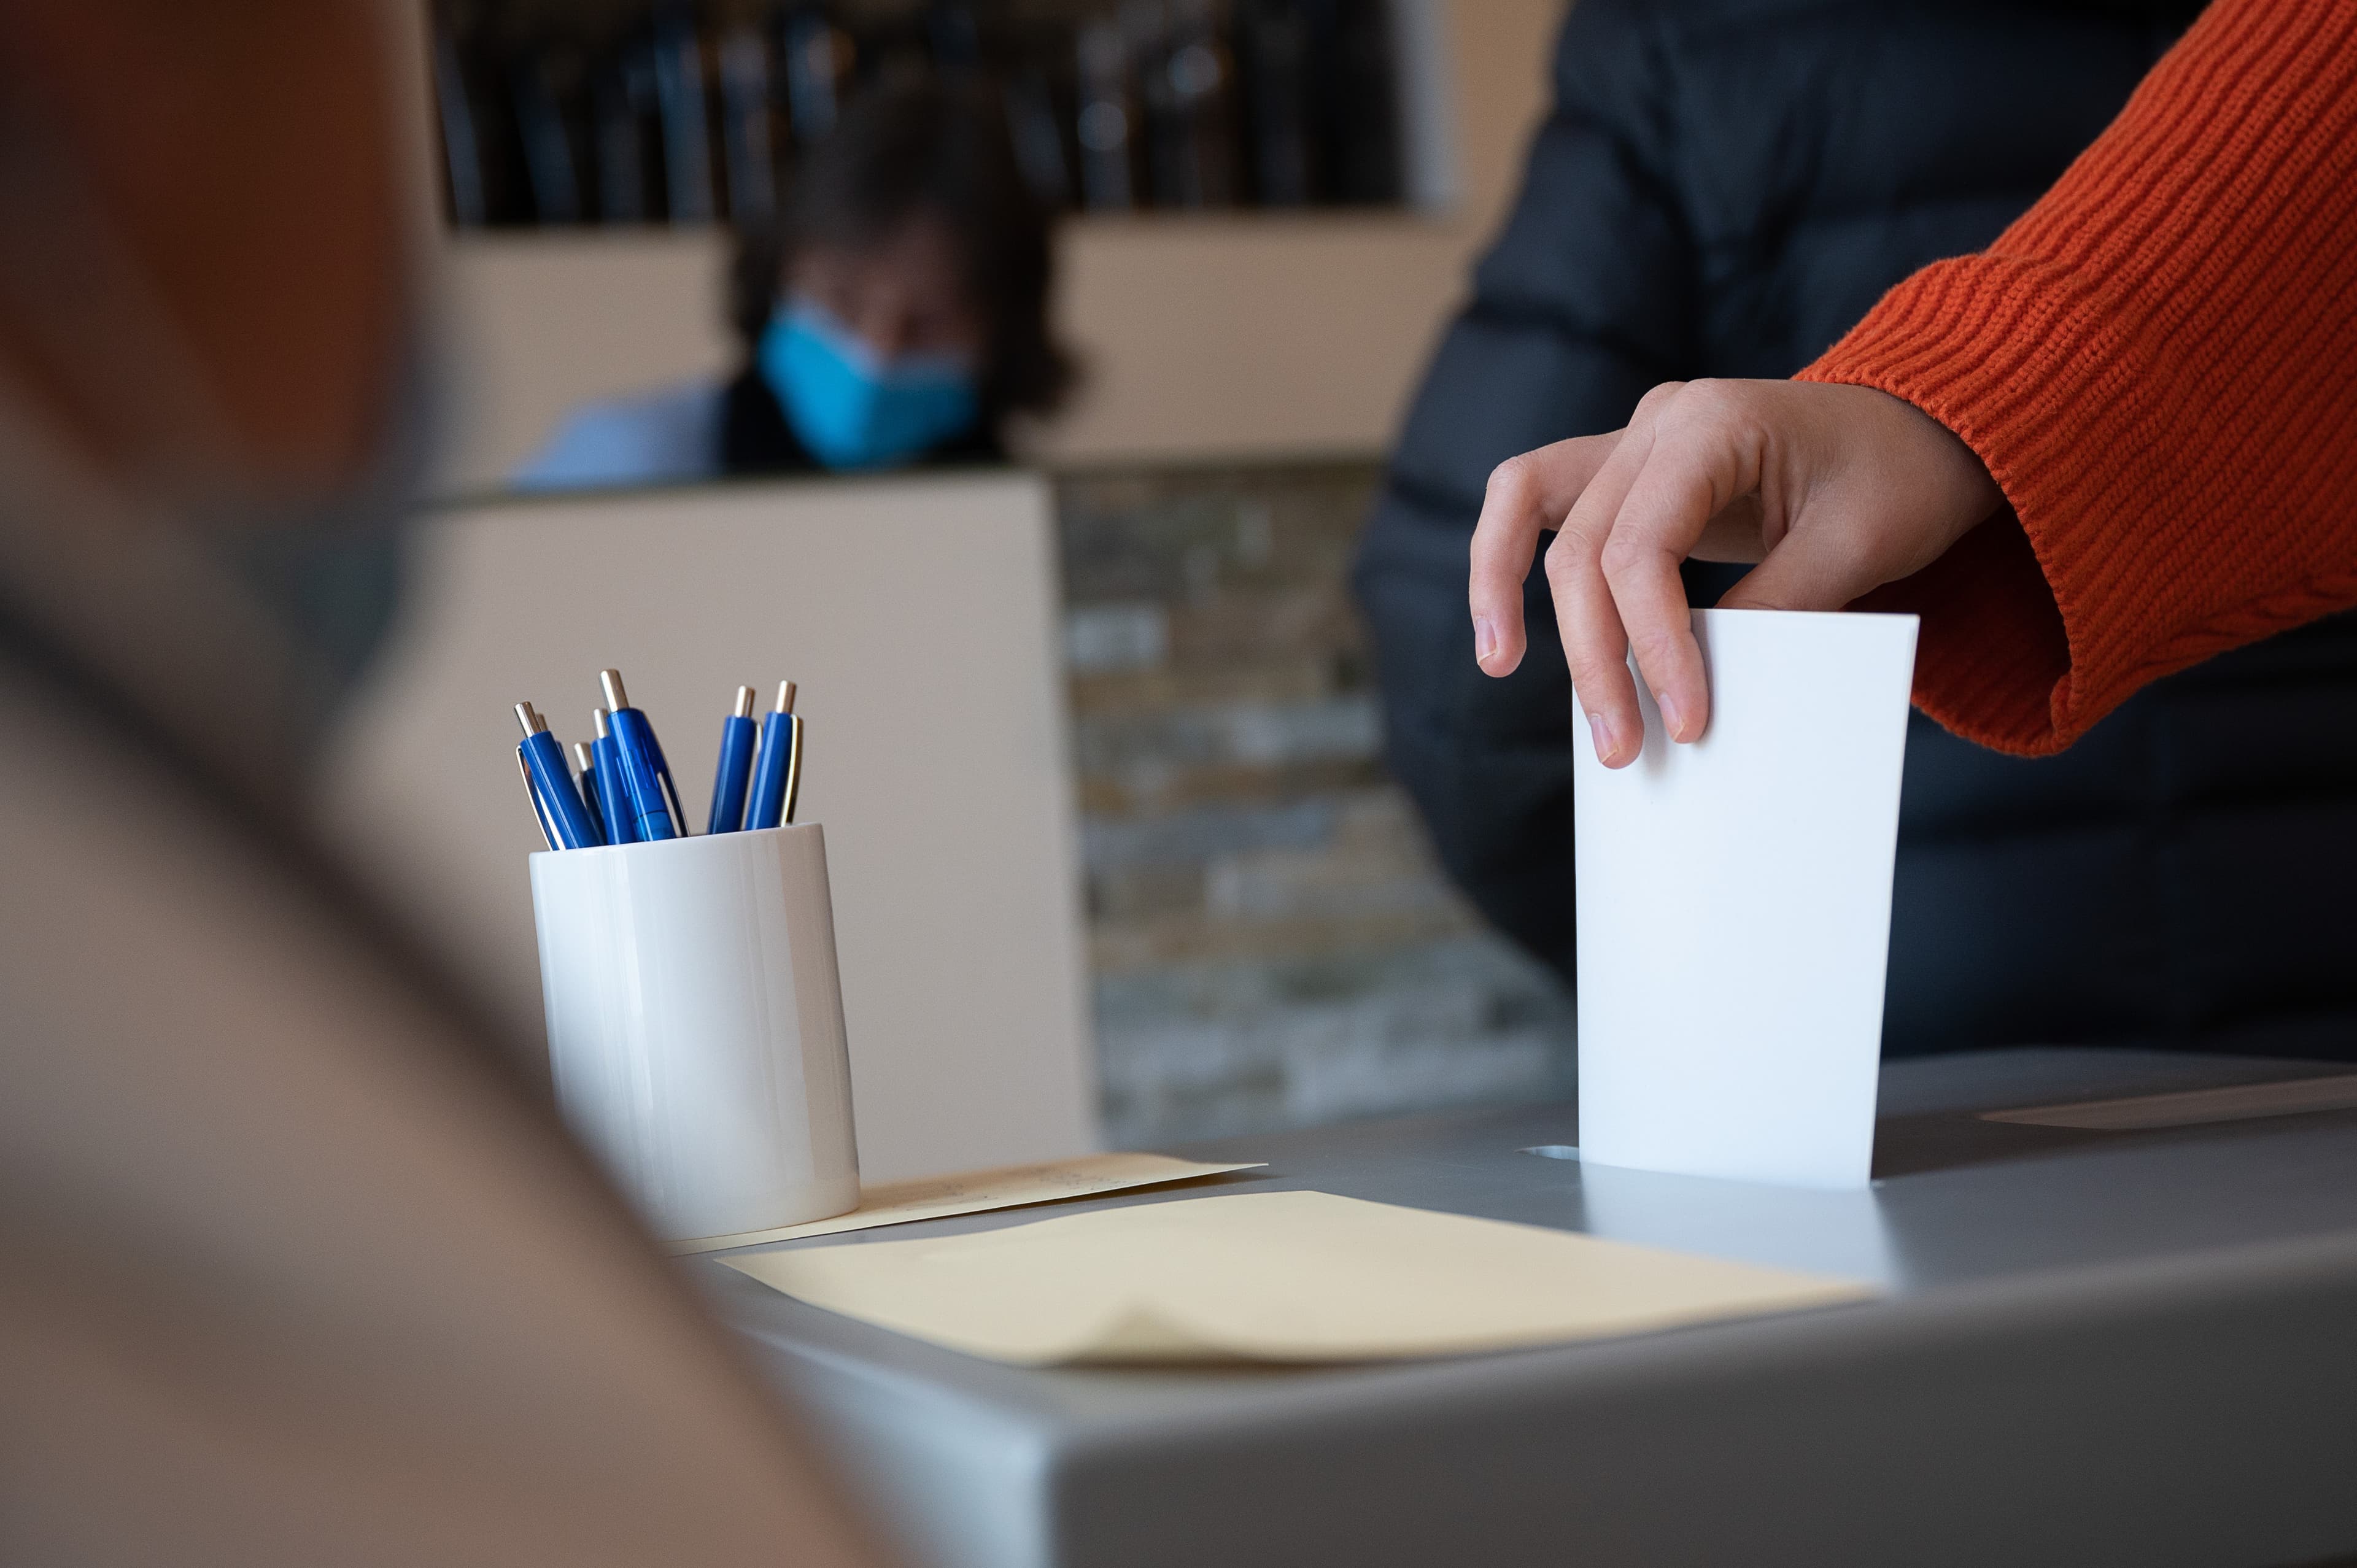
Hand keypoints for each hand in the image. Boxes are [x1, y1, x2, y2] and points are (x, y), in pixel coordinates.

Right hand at [1467, 380, 2001, 765]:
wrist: (1924, 428)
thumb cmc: (1899, 476)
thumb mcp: (1857, 545)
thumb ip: (1773, 606)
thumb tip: (1692, 687)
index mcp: (1714, 422)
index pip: (1642, 548)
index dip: (1651, 645)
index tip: (1686, 723)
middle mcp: (1659, 420)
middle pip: (1582, 546)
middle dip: (1595, 656)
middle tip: (1622, 747)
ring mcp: (1636, 439)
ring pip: (1534, 512)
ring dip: (1514, 598)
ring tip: (1503, 669)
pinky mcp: (1631, 471)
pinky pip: (1538, 503)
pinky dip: (1509, 559)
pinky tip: (1504, 628)